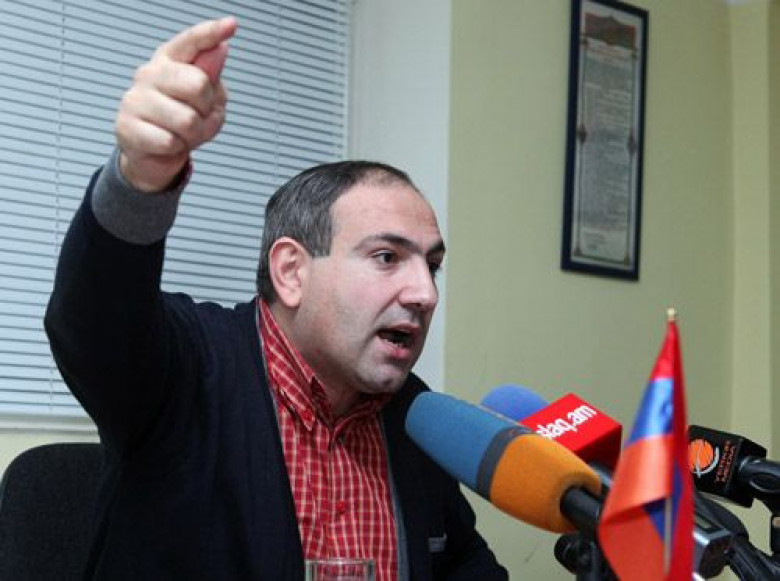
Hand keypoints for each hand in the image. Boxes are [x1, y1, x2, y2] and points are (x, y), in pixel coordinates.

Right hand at [115, 17, 237, 191]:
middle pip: (198, 85)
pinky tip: (168, 144)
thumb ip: (211, 75)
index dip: (211, 33)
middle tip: (196, 117)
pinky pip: (171, 141)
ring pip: (187, 120)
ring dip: (193, 134)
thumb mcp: (204, 100)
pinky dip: (177, 149)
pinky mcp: (127, 128)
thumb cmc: (179, 121)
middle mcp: (149, 74)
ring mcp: (135, 99)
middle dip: (206, 109)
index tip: (231, 25)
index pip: (192, 42)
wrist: (153, 155)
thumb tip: (219, 49)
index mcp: (169, 61)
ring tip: (182, 133)